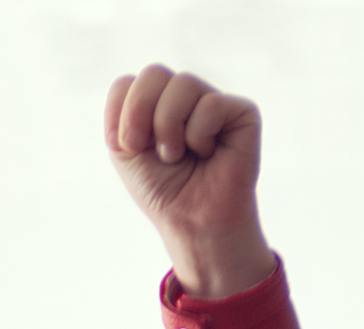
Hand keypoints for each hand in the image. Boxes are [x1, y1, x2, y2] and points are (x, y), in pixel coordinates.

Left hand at [101, 64, 273, 299]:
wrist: (193, 220)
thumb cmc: (162, 189)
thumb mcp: (126, 152)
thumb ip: (122, 111)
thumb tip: (136, 82)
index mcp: (154, 104)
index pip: (128, 82)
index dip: (122, 114)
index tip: (130, 147)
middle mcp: (184, 98)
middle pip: (154, 73)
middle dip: (142, 114)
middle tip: (151, 150)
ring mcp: (213, 101)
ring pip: (183, 84)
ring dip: (170, 128)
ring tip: (179, 154)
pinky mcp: (241, 111)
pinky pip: (211, 105)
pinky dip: (199, 135)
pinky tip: (208, 153)